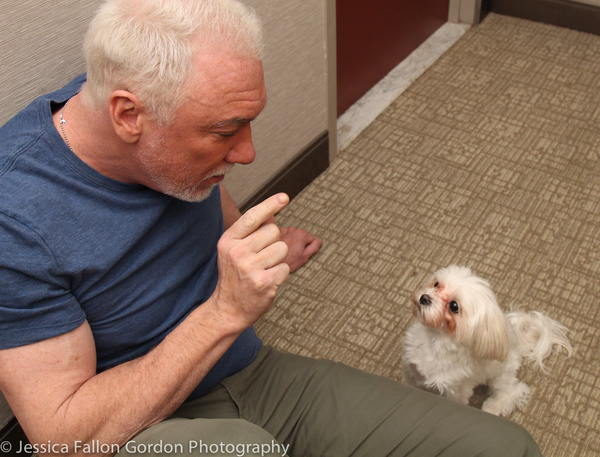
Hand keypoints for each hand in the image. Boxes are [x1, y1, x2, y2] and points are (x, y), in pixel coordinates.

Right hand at [211, 193, 290, 328]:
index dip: (270, 205)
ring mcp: (250, 268)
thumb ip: (251, 232)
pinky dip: (279, 275)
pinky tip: (266, 281)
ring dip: (277, 260)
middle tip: (259, 259)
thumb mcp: (234, 250)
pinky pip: (285, 268)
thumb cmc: (234, 277)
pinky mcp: (264, 282)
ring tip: (262, 270)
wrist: (227, 309)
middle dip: (273, 243)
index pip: (252, 217)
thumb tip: (272, 214)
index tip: (284, 197)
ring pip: (282, 249)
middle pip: (274, 232)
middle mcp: (238, 252)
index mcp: (229, 240)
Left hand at [279, 226, 321, 272]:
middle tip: (294, 254)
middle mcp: (293, 229)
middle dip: (300, 243)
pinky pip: (284, 235)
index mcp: (302, 234)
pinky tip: (280, 248)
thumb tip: (319, 241)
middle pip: (301, 236)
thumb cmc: (288, 262)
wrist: (271, 263)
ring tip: (287, 251)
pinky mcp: (276, 232)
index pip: (311, 238)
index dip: (308, 247)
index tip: (302, 253)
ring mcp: (283, 230)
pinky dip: (284, 240)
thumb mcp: (304, 256)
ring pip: (292, 235)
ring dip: (291, 241)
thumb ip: (314, 247)